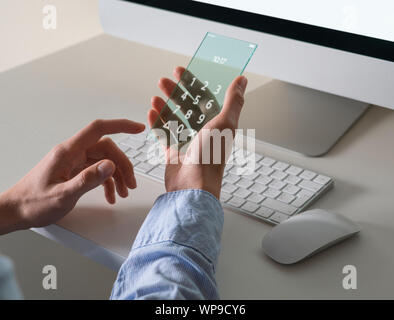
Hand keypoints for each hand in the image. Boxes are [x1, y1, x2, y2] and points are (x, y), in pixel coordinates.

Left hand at [0, 119, 144, 235]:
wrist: (15, 211)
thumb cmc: (33, 203)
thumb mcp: (63, 195)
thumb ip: (87, 179)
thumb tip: (110, 165)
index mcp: (68, 152)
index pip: (98, 129)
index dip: (120, 125)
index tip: (139, 129)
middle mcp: (72, 153)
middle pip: (106, 149)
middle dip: (123, 165)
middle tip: (131, 184)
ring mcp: (73, 162)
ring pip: (104, 161)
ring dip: (117, 175)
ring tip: (124, 192)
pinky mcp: (74, 172)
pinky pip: (96, 172)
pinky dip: (107, 183)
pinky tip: (111, 196)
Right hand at [147, 67, 247, 198]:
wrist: (193, 185)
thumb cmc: (211, 157)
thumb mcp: (225, 123)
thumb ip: (233, 101)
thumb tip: (242, 80)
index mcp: (217, 124)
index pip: (204, 97)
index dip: (192, 83)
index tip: (180, 71)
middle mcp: (203, 132)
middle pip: (187, 106)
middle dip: (175, 92)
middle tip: (163, 81)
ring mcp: (187, 142)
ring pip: (174, 118)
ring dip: (164, 106)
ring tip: (155, 96)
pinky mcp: (173, 153)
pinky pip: (164, 134)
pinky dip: (157, 122)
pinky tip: (151, 112)